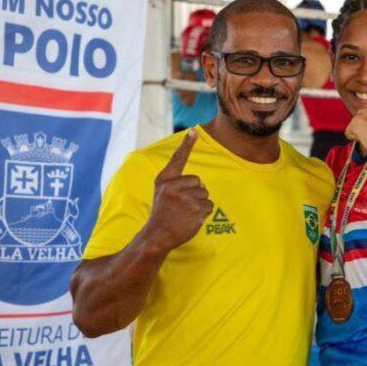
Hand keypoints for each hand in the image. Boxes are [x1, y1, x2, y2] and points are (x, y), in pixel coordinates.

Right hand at [142, 129, 212, 251]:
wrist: (157, 235)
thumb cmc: (162, 213)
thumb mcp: (162, 192)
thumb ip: (174, 183)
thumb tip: (197, 180)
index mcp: (165, 180)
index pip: (178, 159)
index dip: (186, 144)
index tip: (194, 131)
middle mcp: (174, 186)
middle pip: (199, 182)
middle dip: (195, 193)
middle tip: (182, 205)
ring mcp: (185, 198)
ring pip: (205, 194)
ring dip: (200, 204)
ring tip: (185, 213)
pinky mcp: (195, 210)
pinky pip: (209, 206)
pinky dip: (204, 213)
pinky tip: (191, 218)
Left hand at [344, 105, 366, 161]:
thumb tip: (362, 125)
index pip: (361, 115)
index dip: (366, 126)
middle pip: (355, 120)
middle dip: (360, 129)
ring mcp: (361, 114)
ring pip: (351, 127)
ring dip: (358, 134)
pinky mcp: (355, 123)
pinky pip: (347, 133)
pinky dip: (354, 139)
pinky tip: (366, 139)